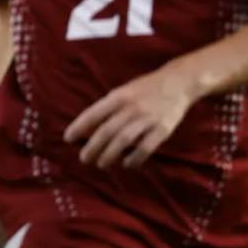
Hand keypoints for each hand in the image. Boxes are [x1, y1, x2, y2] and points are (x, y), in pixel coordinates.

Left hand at [64, 66, 194, 168]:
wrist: (180, 82)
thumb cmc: (146, 88)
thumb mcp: (124, 90)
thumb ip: (108, 107)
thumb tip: (86, 128)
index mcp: (119, 96)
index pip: (93, 113)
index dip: (79, 127)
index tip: (67, 139)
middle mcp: (132, 107)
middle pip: (107, 131)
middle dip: (92, 147)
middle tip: (84, 159)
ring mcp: (148, 118)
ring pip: (123, 140)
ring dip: (109, 155)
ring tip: (101, 164)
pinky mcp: (163, 129)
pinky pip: (146, 147)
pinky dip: (134, 158)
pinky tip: (127, 164)